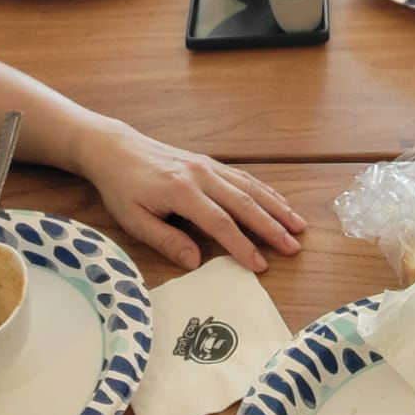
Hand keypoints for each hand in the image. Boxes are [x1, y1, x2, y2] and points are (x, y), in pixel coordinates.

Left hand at [78, 122, 305, 272]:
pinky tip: (279, 202)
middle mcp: (201, 175)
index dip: (242, 245)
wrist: (116, 149)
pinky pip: (244, 176)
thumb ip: (166, 240)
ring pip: (250, 186)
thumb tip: (196, 262)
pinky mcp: (210, 162)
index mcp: (181, 191)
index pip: (220, 222)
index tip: (260, 265)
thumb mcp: (134, 220)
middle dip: (272, 226)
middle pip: (244, 202)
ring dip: (276, 206)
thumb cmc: (122, 187)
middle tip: (294, 246)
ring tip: (298, 225)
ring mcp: (208, 165)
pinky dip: (265, 190)